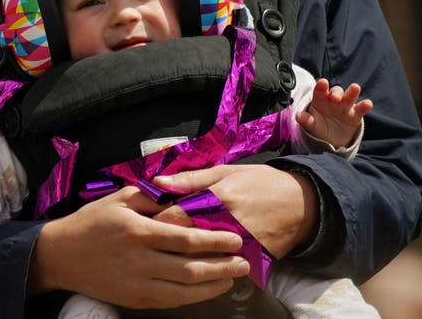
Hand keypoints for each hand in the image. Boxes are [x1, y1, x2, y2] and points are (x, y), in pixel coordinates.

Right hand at [28, 186, 249, 308]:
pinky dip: (192, 297)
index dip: (214, 240)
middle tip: (243, 262)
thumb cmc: (92, 221)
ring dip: (212, 286)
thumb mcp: (120, 199)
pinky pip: (169, 302)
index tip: (235, 239)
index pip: (185, 238)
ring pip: (184, 291)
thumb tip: (183, 194)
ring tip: (232, 278)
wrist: (61, 255)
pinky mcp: (133, 300)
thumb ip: (153, 198)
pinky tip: (206, 289)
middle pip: (191, 269)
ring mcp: (136, 284)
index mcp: (138, 231)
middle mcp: (140, 260)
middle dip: (222, 266)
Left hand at [153, 164, 318, 258]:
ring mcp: (238, 246)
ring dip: (180, 258)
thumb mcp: (226, 172)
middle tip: (145, 244)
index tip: (140, 224)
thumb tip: (157, 182)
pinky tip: (193, 267)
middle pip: (182, 241)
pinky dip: (206, 269)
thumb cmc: (259, 182)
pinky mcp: (251, 260)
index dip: (153, 221)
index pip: (173, 216)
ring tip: (163, 256)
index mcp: (215, 198)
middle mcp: (225, 224)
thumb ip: (190, 179)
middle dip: (161, 243)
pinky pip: (221, 269)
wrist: (302, 203)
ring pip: (199, 260)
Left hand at [296, 79, 372, 147]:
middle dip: (336, 92)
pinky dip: (364, 105)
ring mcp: (345, 106)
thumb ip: (306, 120)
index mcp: (320, 100)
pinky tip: (368, 103)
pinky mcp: (355, 115)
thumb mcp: (311, 125)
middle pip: (336, 91)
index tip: (322, 82)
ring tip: (355, 88)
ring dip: (352, 92)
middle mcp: (333, 100)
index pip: (320, 91)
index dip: (321, 87)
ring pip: (350, 96)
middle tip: (334, 98)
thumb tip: (297, 115)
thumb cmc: (318, 126)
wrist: (330, 139)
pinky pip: (360, 108)